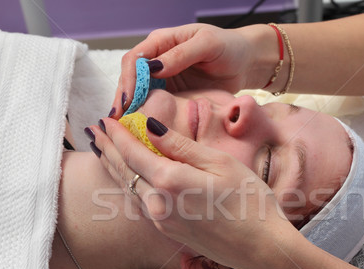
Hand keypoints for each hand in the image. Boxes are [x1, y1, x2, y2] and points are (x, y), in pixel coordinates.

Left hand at [90, 117, 295, 268]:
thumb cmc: (249, 202)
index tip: (106, 118)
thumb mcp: (220, 164)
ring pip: (128, 188)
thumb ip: (182, 146)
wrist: (261, 249)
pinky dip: (127, 184)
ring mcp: (161, 221)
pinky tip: (127, 178)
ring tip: (102, 150)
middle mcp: (158, 204)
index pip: (133, 152)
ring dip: (113, 166)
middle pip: (124, 171)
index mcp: (171, 182)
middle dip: (107, 148)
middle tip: (94, 131)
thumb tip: (151, 128)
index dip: (117, 134)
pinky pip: (139, 203)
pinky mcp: (168, 231)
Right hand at [110, 23, 270, 118]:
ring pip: (138, 94)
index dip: (128, 80)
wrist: (245, 63)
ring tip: (123, 130)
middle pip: (130, 78)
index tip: (127, 101)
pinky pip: (154, 105)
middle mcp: (157, 60)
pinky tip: (140, 130)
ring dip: (129, 110)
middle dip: (122, 99)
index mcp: (162, 42)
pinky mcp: (172, 94)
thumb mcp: (207, 45)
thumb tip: (154, 68)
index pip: (135, 59)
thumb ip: (181, 54)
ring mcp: (163, 79)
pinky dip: (145, 116)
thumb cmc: (229, 47)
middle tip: (117, 122)